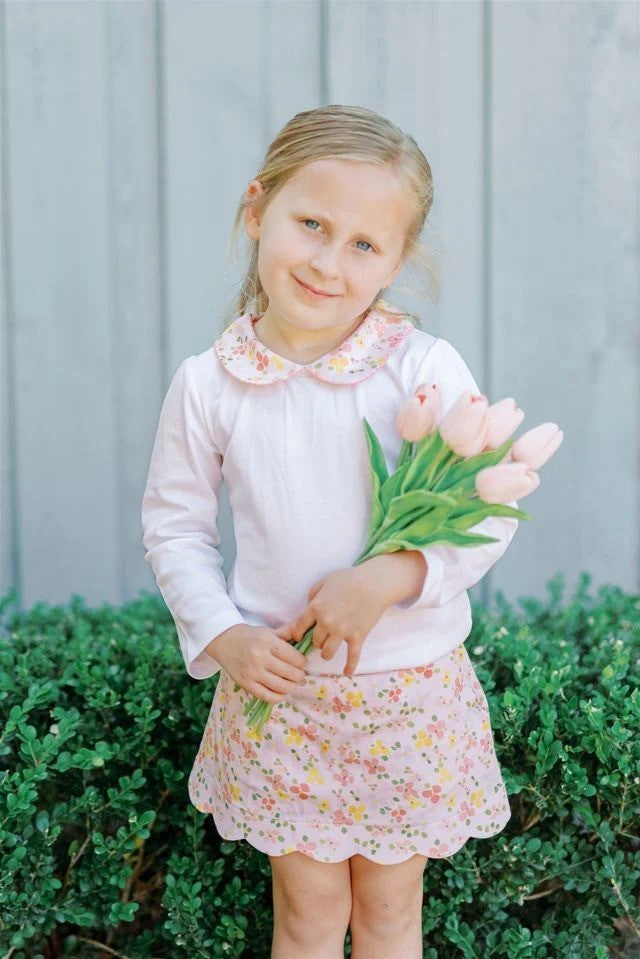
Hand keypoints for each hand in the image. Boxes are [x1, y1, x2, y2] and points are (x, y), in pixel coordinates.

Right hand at [206, 624, 307, 703]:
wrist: (224, 641)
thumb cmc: (250, 636)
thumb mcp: (269, 631)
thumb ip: (288, 633)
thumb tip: (305, 637)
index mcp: (267, 642)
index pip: (294, 657)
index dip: (302, 662)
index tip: (303, 663)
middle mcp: (260, 657)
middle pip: (290, 673)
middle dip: (299, 676)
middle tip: (300, 675)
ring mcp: (252, 672)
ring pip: (281, 686)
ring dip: (291, 687)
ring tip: (292, 683)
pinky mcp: (246, 684)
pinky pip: (267, 696)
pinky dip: (279, 697)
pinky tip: (282, 692)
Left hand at [275, 566, 389, 676]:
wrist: (374, 583)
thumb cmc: (349, 579)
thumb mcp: (325, 581)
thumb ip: (314, 595)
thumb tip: (308, 607)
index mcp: (316, 607)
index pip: (299, 627)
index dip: (297, 634)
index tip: (298, 637)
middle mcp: (326, 621)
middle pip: (315, 641)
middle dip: (316, 641)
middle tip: (320, 640)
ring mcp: (342, 630)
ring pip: (327, 652)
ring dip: (327, 653)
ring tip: (328, 652)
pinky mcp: (358, 636)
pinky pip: (352, 656)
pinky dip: (349, 666)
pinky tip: (347, 673)